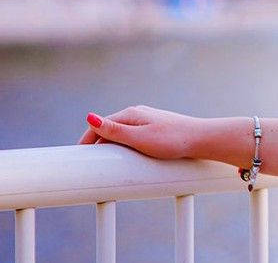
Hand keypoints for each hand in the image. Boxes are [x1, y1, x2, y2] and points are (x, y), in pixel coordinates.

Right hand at [77, 105, 205, 160]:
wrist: (201, 139)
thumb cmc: (171, 140)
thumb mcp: (138, 138)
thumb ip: (114, 131)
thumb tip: (89, 117)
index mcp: (130, 114)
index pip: (99, 126)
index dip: (86, 141)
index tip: (76, 158)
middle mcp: (137, 114)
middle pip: (108, 129)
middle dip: (95, 144)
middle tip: (84, 163)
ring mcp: (147, 121)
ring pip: (120, 133)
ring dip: (108, 145)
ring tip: (100, 162)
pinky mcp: (156, 129)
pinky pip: (131, 137)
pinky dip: (122, 146)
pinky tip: (123, 156)